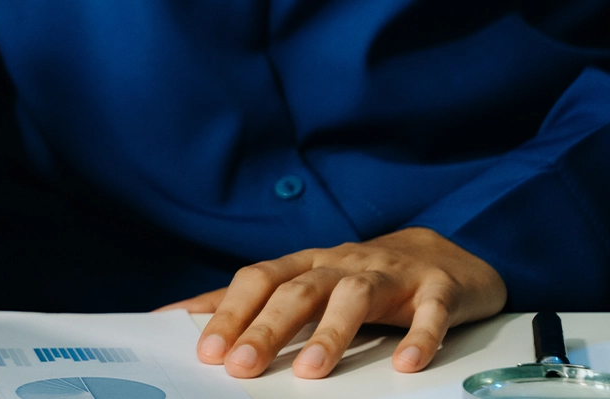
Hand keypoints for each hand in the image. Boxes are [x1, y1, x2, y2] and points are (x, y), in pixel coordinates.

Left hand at [159, 227, 505, 378]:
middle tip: (241, 365)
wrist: (448, 259)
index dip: (229, 312)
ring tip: (311, 371)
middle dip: (266, 327)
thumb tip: (181, 315)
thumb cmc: (362, 278)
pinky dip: (420, 336)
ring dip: (332, 332)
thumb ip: (250, 301)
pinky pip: (430, 311)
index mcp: (306, 264)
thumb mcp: (306, 283)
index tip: (204, 351)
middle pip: (298, 290)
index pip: (258, 280)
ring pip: (355, 295)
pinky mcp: (438, 289)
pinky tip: (406, 364)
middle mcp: (342, 264)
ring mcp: (391, 273)